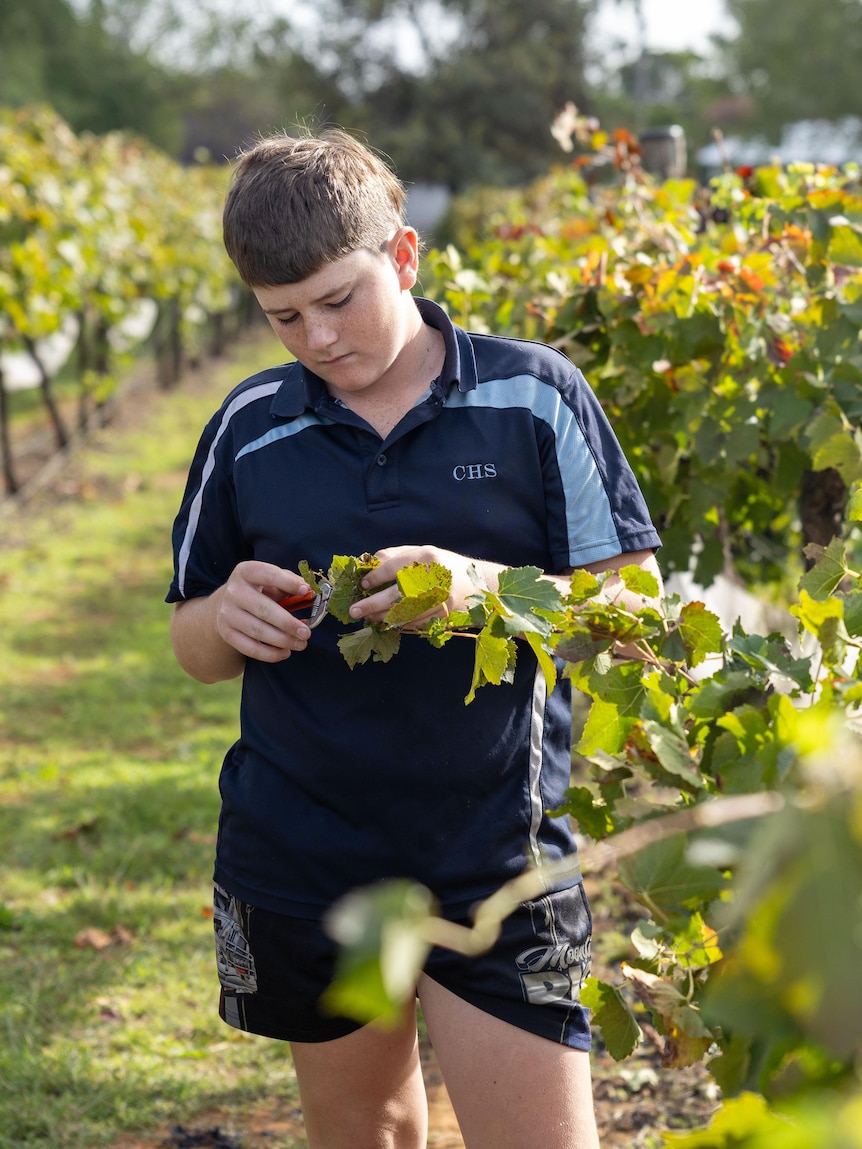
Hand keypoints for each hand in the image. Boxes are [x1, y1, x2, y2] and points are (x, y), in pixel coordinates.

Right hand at [214, 560, 313, 662]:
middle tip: (306, 633)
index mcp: (247, 572)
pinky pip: (249, 648)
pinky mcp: (226, 633)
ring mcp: (227, 613)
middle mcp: (234, 591)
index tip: (306, 591)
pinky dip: (269, 654)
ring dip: (282, 640)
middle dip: (287, 623)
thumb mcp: (272, 580)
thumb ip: (290, 582)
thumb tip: (309, 592)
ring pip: (257, 631)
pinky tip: (285, 652)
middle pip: (263, 609)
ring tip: (301, 644)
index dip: (288, 583)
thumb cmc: (260, 591)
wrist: (228, 604)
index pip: (268, 575)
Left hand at [348, 545, 498, 626]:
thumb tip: (368, 564)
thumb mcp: (421, 552)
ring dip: (383, 618)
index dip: (375, 577)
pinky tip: (388, 622)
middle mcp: (434, 579)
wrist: (478, 586)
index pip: (394, 568)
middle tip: (355, 610)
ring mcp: (440, 600)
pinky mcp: (443, 616)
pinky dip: (400, 624)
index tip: (363, 585)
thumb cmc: (443, 566)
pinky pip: (415, 623)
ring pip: (405, 613)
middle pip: (397, 594)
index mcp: (427, 558)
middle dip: (372, 604)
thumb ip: (394, 556)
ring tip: (369, 618)